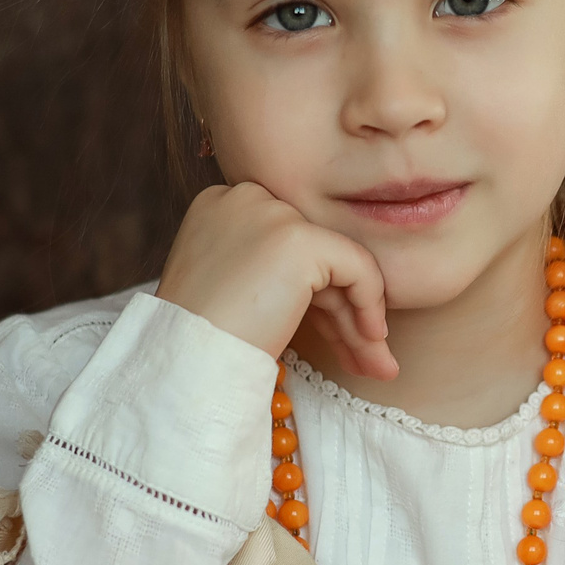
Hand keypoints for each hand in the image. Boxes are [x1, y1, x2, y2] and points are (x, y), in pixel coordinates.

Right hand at [156, 182, 396, 377]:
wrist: (185, 359)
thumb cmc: (202, 340)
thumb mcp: (234, 291)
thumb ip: (276, 276)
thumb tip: (339, 297)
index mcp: (222, 206)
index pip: (290, 247)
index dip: (318, 297)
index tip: (332, 339)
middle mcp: (244, 197)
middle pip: (315, 257)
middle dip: (344, 314)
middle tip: (365, 358)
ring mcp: (272, 214)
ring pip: (339, 266)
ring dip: (361, 322)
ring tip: (379, 368)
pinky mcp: (298, 238)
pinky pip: (357, 267)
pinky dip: (370, 304)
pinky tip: (371, 342)